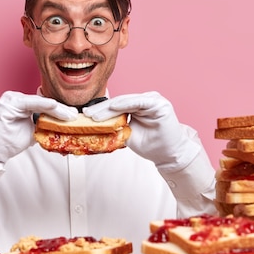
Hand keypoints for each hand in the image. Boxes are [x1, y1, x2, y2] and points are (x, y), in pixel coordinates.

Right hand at [0, 91, 77, 170]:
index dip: (60, 110)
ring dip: (56, 109)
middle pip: (44, 102)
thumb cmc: (8, 142)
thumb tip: (63, 126)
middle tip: (75, 115)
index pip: (45, 104)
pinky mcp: (7, 104)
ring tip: (69, 115)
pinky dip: (43, 105)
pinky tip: (55, 107)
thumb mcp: (32, 132)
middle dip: (61, 109)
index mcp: (21, 103)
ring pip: (39, 102)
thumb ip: (44, 125)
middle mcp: (15, 98)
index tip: (74, 115)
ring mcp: (10, 99)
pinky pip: (29, 103)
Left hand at [82, 91, 198, 169]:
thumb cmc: (151, 145)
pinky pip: (139, 101)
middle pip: (119, 102)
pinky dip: (126, 104)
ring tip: (95, 114)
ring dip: (110, 108)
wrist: (169, 155)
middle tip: (86, 114)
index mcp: (137, 106)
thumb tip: (94, 127)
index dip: (100, 111)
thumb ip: (115, 128)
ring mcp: (152, 99)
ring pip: (126, 101)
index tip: (85, 115)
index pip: (115, 106)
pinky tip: (114, 107)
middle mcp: (144, 100)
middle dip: (101, 109)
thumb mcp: (127, 136)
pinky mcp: (159, 103)